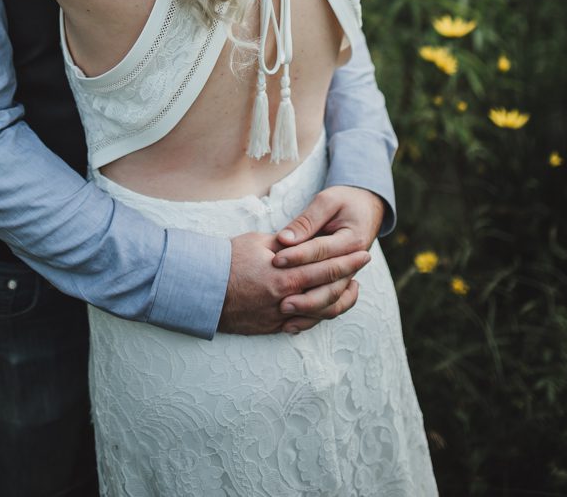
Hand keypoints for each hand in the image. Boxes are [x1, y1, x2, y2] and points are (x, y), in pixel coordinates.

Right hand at [219, 229, 370, 334]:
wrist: (203, 289)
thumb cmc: (228, 260)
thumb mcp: (257, 243)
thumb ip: (285, 244)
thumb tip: (304, 239)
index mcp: (286, 276)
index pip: (326, 267)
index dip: (348, 261)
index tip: (363, 253)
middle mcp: (287, 299)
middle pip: (329, 291)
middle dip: (350, 276)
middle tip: (363, 265)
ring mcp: (280, 316)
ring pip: (321, 313)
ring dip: (339, 300)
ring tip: (350, 287)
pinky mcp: (272, 327)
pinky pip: (303, 325)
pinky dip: (318, 316)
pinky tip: (325, 306)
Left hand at [271, 186, 384, 333]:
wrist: (367, 208)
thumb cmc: (345, 201)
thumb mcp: (328, 201)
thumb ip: (308, 220)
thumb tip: (285, 238)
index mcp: (352, 241)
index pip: (321, 251)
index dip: (298, 256)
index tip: (275, 260)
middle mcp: (354, 263)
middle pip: (329, 284)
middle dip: (302, 291)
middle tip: (277, 296)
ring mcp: (349, 276)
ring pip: (332, 301)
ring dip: (309, 309)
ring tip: (284, 312)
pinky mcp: (342, 283)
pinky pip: (330, 305)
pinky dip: (313, 315)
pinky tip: (293, 322)